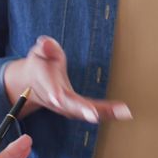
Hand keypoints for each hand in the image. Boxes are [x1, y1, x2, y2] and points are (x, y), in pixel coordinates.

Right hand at [4, 35, 131, 122]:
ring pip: (84, 112)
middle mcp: (56, 99)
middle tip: (95, 115)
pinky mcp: (76, 109)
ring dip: (103, 113)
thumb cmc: (40, 64)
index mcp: (45, 82)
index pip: (49, 87)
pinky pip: (93, 112)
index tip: (57, 98)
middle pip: (69, 106)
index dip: (53, 92)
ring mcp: (66, 107)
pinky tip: (125, 112)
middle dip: (82, 110)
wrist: (32, 84)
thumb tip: (46, 42)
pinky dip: (108, 113)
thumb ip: (45, 48)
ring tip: (123, 112)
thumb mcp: (39, 52)